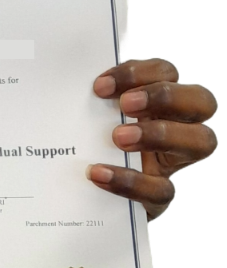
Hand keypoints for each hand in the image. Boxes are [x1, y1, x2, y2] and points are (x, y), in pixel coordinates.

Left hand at [88, 58, 217, 221]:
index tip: (99, 86)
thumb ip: (87, 99)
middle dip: (165, 97)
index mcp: (156, 98)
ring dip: (161, 134)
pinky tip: (98, 173)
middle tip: (126, 105)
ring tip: (118, 137)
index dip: (138, 73)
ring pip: (203, 141)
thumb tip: (64, 80)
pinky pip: (163, 190)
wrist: (77, 194)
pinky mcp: (159, 196)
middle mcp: (176, 125)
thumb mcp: (87, 117)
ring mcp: (173, 162)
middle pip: (203, 100)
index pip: (166, 72)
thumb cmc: (84, 141)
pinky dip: (130, 181)